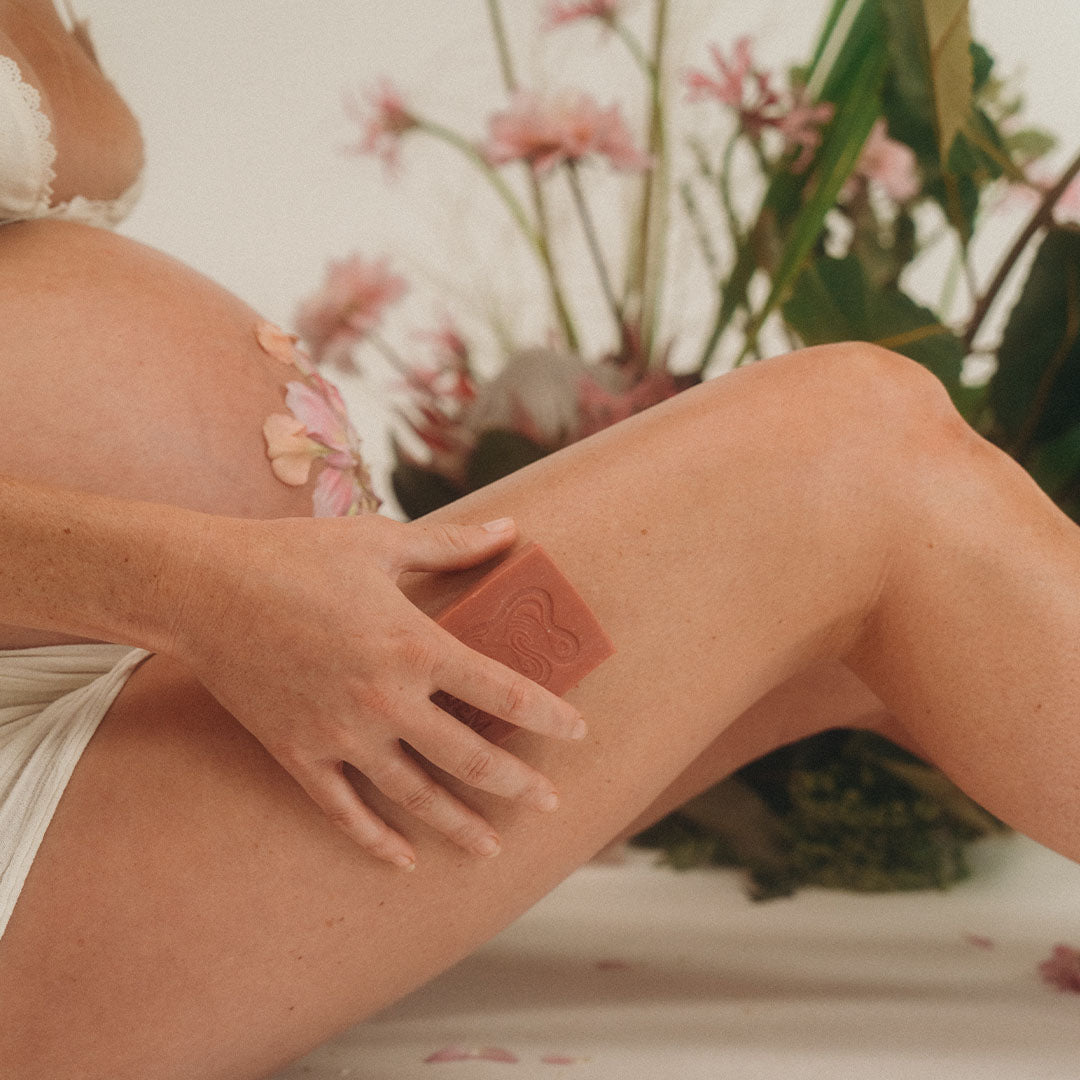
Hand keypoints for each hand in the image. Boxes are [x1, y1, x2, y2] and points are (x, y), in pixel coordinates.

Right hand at [167, 514, 586, 868]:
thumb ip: (453, 545)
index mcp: (414, 645)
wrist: (204, 589)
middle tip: (550, 805)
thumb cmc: (297, 556)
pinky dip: (375, 839)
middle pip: (469, 758)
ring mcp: (340, 734)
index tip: (577, 734)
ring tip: (491, 848)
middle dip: (517, 785)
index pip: (503, 692)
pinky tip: (403, 859)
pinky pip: (344, 810)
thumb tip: (512, 529)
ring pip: (414, 796)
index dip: (548, 717)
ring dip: (458, 825)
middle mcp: (385, 700)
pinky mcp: (298, 753)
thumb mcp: (382, 543)